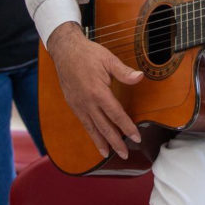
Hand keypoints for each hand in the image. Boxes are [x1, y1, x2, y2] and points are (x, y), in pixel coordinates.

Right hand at [46, 22, 143, 158]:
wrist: (65, 50)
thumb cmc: (87, 53)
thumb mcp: (108, 59)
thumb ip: (124, 72)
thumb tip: (140, 77)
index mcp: (98, 92)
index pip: (116, 114)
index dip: (127, 127)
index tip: (136, 137)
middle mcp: (87, 102)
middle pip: (104, 126)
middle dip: (115, 142)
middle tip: (125, 154)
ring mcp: (78, 104)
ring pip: (92, 128)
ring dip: (101, 142)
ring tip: (109, 154)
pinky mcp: (73, 104)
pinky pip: (84, 123)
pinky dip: (91, 133)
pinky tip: (96, 139)